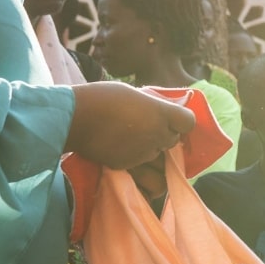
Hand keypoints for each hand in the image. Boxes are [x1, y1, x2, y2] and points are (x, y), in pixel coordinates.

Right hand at [67, 83, 193, 169]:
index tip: (171, 118)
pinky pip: (142, 169)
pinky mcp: (127, 166)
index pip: (189, 122)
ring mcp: (143, 153)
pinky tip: (123, 150)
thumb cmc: (103, 98)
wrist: (75, 117)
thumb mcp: (135, 94)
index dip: (181, 121)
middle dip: (165, 136)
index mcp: (160, 113)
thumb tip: (162, 112)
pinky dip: (137, 162)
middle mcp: (156, 134)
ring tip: (137, 143)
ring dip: (153, 152)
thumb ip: (153, 106)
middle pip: (174, 141)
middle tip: (149, 128)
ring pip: (159, 158)